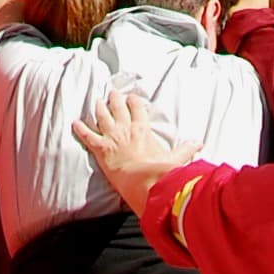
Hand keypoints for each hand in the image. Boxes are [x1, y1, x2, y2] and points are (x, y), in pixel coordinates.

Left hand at [70, 82, 195, 189]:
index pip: (138, 110)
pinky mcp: (101, 149)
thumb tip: (200, 143)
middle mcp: (126, 129)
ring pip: (103, 117)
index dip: (134, 103)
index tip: (132, 97)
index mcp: (143, 129)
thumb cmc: (158, 170)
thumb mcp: (175, 158)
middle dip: (115, 99)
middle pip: (118, 109)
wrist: (142, 180)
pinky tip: (74, 123)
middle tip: (113, 93)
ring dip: (99, 109)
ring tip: (96, 101)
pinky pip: (88, 136)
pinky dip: (80, 129)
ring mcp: (112, 137)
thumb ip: (187, 149)